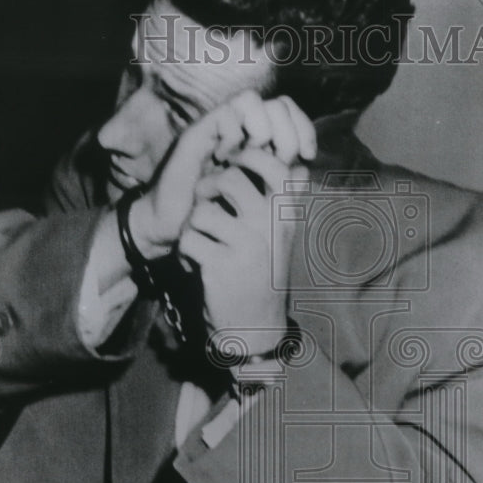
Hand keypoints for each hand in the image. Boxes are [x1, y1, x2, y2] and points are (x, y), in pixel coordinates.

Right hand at [130, 91, 315, 259]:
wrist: (178, 225)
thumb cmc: (218, 216)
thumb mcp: (260, 201)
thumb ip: (282, 183)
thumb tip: (306, 167)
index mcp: (259, 140)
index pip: (290, 112)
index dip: (305, 128)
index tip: (309, 157)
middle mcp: (241, 128)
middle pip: (277, 102)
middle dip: (289, 130)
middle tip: (283, 160)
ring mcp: (219, 128)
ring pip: (252, 100)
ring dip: (263, 128)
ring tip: (257, 156)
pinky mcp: (198, 132)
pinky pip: (226, 114)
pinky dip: (233, 136)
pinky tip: (226, 159)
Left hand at [178, 147, 306, 354]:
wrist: (254, 327)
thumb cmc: (263, 275)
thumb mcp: (280, 237)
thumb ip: (284, 201)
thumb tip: (297, 165)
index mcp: (285, 216)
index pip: (276, 166)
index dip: (250, 155)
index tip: (233, 164)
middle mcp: (270, 227)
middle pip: (229, 179)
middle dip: (208, 188)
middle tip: (205, 204)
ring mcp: (245, 246)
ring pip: (202, 211)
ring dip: (193, 226)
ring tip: (201, 242)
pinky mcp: (220, 266)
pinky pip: (188, 239)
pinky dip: (185, 253)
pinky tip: (196, 265)